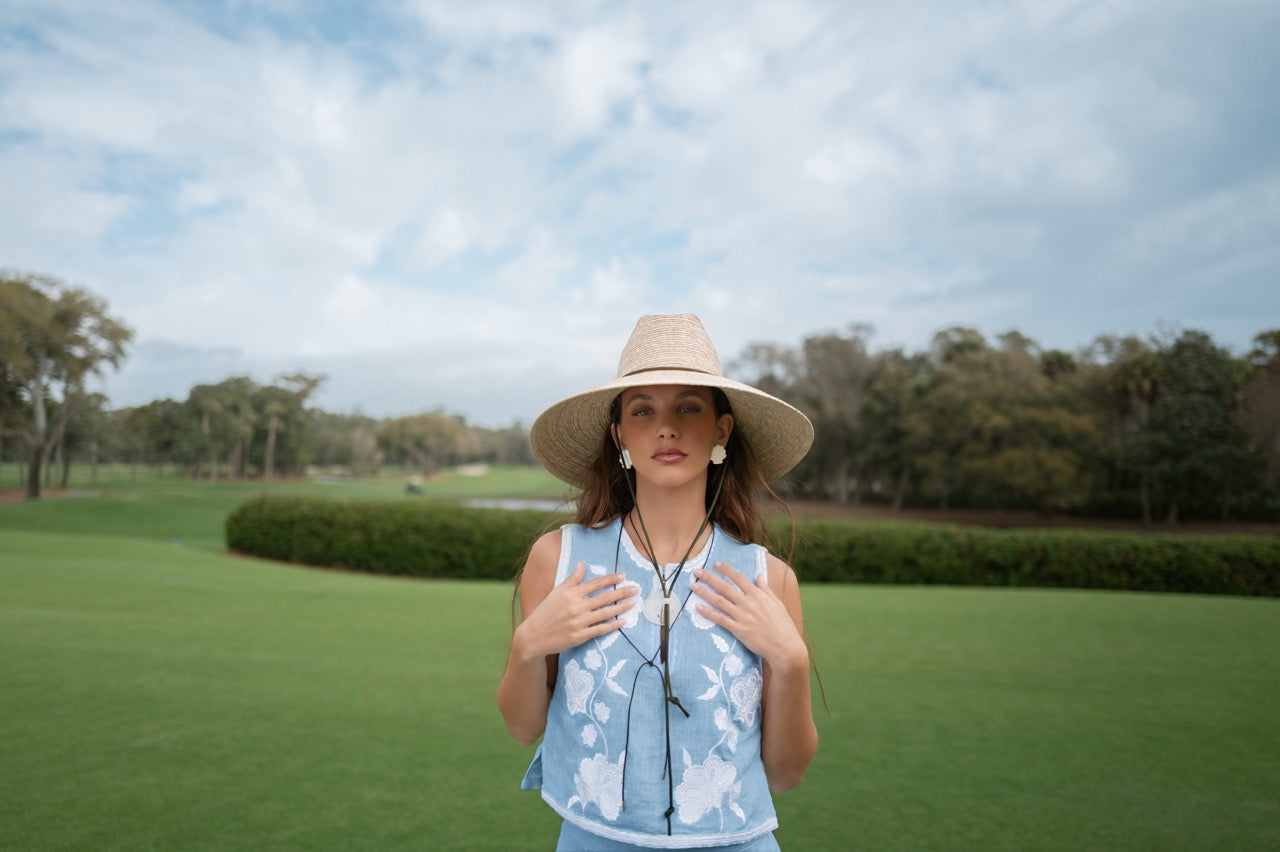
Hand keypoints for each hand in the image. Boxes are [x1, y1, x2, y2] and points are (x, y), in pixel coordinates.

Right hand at [516, 561, 636, 660]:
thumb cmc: (545, 612)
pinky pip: (601, 629)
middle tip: (636, 589)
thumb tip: (583, 563)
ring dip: (622, 607)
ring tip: (634, 603)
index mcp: (571, 593)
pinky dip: (613, 625)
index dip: (611, 579)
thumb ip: (572, 579)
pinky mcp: (580, 636)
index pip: (595, 583)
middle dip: (622, 592)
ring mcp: (579, 622)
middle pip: (605, 597)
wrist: (533, 636)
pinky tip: (624, 621)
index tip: (623, 576)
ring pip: (606, 613)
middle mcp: (576, 606)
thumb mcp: (557, 592)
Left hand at [691, 562, 806, 666]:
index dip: (726, 570)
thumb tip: (758, 575)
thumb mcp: (777, 603)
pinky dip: (708, 613)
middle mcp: (748, 603)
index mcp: (758, 595)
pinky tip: (698, 607)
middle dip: (709, 578)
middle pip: (725, 587)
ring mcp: (742, 616)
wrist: (785, 646)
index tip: (716, 563)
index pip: (739, 578)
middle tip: (696, 571)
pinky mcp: (738, 630)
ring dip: (704, 592)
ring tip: (693, 586)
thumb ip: (765, 588)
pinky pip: (720, 619)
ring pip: (719, 601)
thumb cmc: (783, 625)